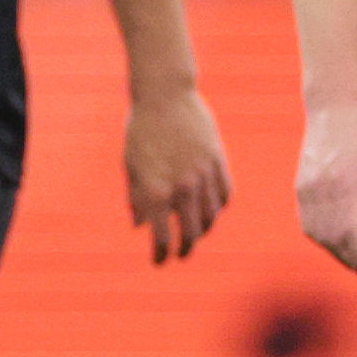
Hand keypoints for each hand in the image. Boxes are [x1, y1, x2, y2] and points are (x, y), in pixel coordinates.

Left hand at [124, 86, 233, 264]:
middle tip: (181, 254)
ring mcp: (203, 174)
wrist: (164, 95)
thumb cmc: (140, 130)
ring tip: (195, 233)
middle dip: (185, 249)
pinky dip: (218, 207)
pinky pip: (224, 194)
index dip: (160, 254)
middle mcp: (182, 187)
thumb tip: (140, 226)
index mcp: (155, 190)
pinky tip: (211, 210)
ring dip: (203, 230)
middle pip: (191, 233)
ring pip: (211, 216)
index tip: (160, 261)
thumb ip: (137, 198)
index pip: (161, 237)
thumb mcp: (131, 165)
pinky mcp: (218, 160)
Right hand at [293, 95, 356, 285]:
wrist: (332, 107)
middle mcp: (319, 191)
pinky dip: (324, 238)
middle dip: (351, 261)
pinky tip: (339, 243)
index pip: (351, 235)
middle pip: (332, 240)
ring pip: (318, 234)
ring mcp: (306, 190)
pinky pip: (309, 223)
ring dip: (337, 252)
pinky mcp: (300, 188)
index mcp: (342, 184)